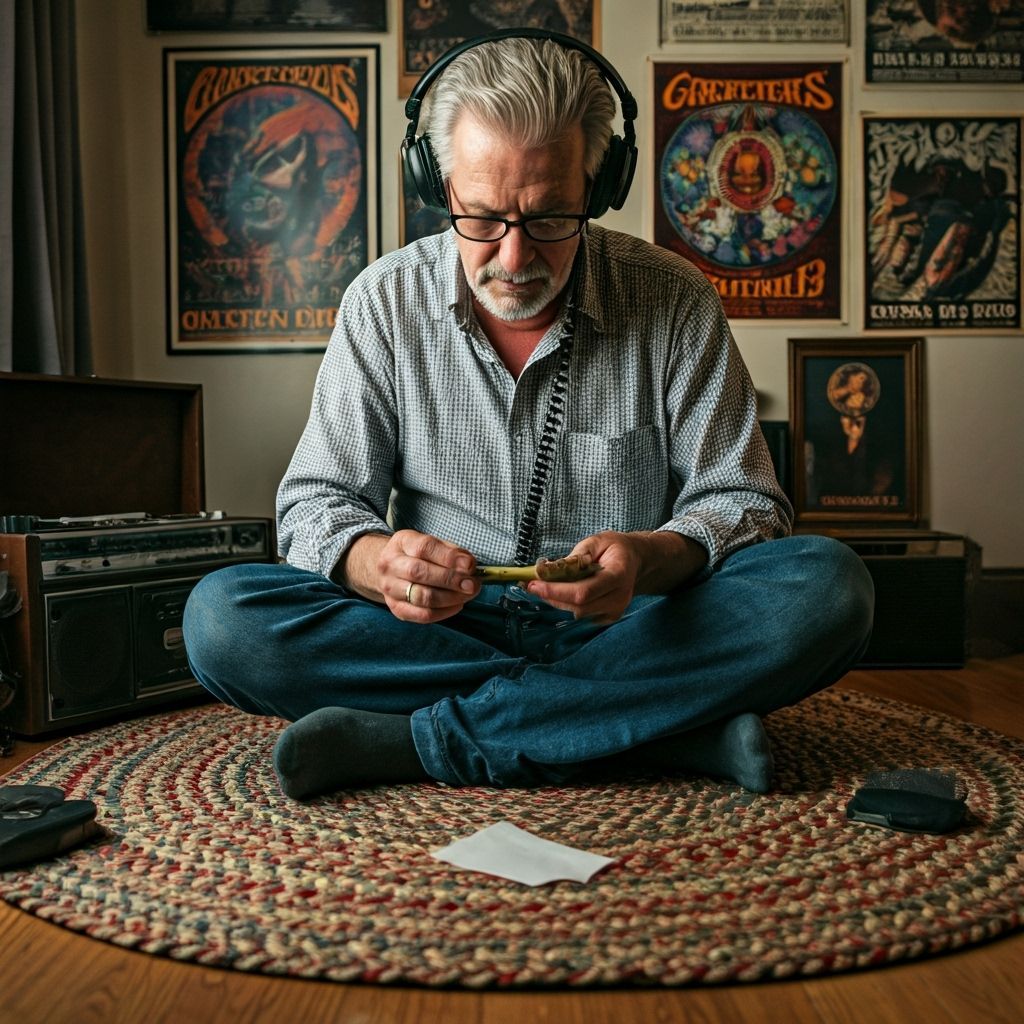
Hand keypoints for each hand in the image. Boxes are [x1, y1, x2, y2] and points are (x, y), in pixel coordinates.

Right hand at [341, 530, 479, 623]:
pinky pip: (422, 615)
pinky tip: (458, 605)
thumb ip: (451, 552)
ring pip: (422, 596)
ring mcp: (390, 588)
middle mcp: (390, 565)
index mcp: (402, 542)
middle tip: (472, 584)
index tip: (470, 565)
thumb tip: (469, 565)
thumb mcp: (432, 543)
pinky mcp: (397, 608)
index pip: (424, 548)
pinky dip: (444, 612)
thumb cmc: (418, 555)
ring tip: (468, 594)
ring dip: (450, 598)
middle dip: (451, 579)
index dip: (449, 557)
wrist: (390, 570)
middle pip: (420, 573)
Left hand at [525, 530, 705, 623]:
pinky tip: (560, 592)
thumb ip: (576, 556)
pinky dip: (567, 604)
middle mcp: (620, 597)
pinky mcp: (609, 617)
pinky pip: (582, 614)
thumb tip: (550, 569)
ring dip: (556, 600)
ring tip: (542, 585)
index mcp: (618, 575)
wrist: (635, 561)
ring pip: (577, 612)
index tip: (534, 584)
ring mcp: (616, 610)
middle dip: (551, 596)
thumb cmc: (614, 548)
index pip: (583, 592)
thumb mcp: (596, 541)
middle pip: (578, 606)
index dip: (556, 591)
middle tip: (530, 584)